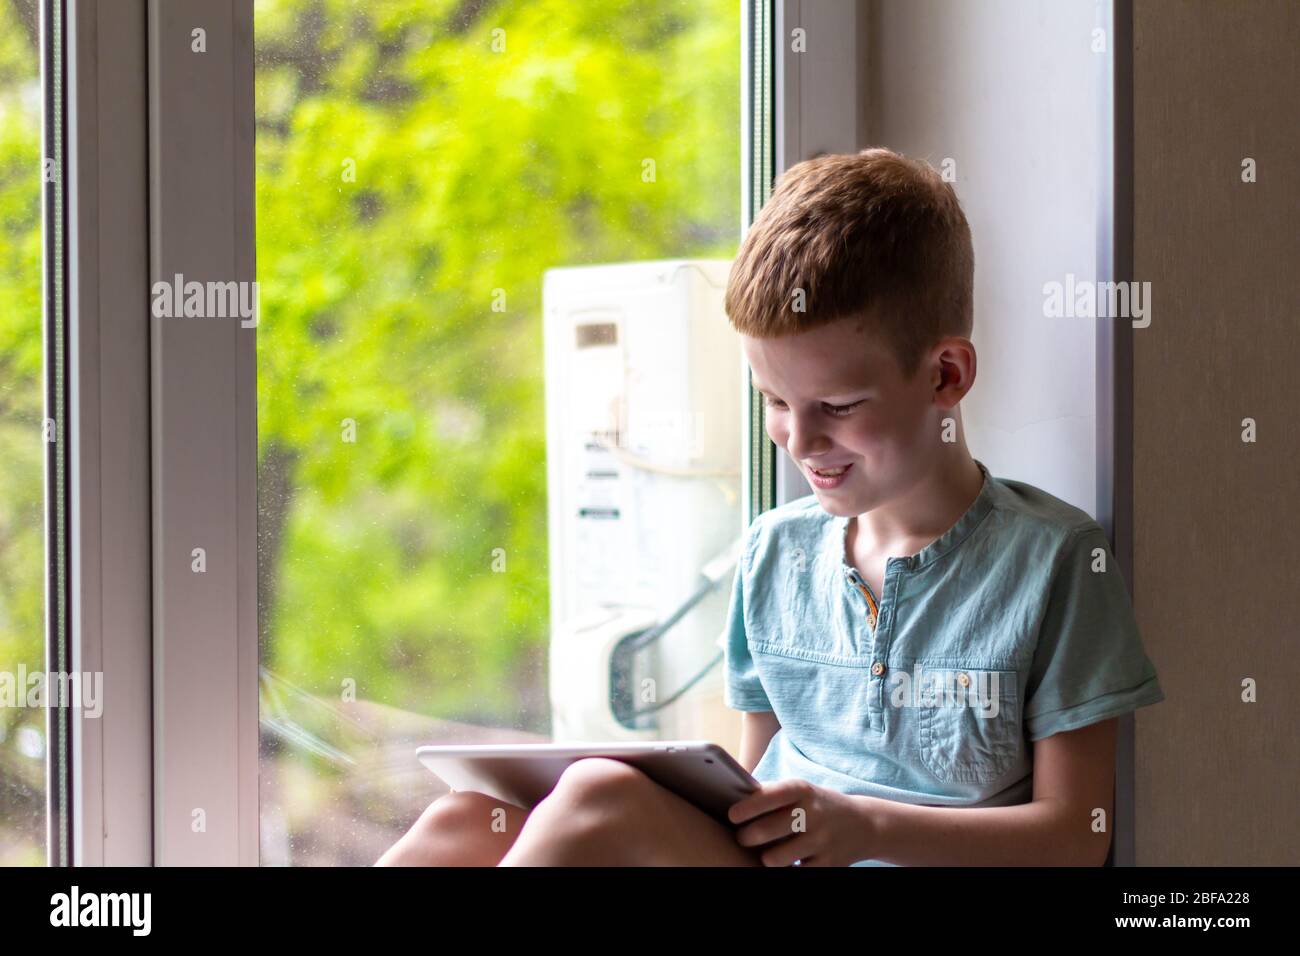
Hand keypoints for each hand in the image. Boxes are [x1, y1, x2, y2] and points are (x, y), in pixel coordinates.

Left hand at [727, 779, 880, 866]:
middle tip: (742, 838)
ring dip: (765, 858)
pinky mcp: (829, 865)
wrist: (864, 824)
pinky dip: (786, 871)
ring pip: (776, 858)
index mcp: (803, 790)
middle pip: (768, 830)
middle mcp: (814, 813)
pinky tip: (785, 864)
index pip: (771, 796)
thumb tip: (734, 803)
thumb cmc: (817, 806)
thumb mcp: (801, 792)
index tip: (732, 815)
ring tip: (764, 854)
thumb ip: (772, 795)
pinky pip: (796, 875)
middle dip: (747, 837)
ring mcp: (822, 840)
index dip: (749, 806)